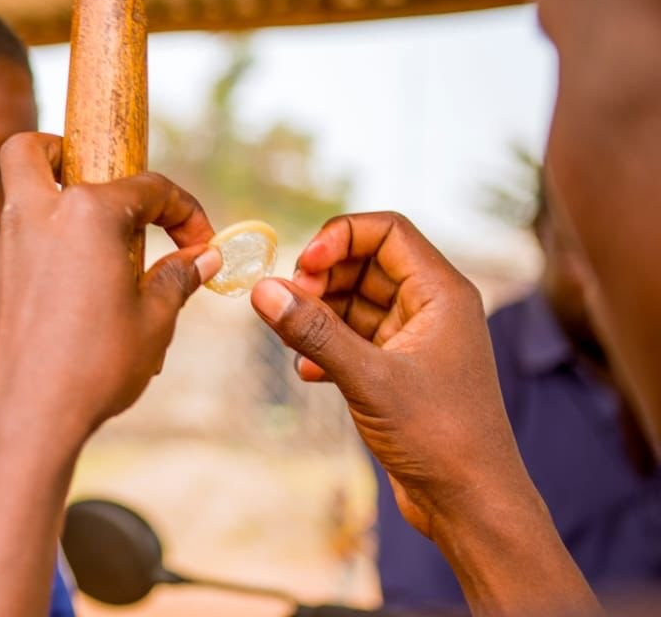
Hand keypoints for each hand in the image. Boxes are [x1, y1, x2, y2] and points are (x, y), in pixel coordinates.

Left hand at [0, 131, 221, 443]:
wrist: (23, 419)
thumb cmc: (96, 367)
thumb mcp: (154, 322)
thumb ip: (177, 278)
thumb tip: (202, 258)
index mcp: (86, 214)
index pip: (147, 187)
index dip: (183, 211)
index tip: (199, 242)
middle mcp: (34, 218)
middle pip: (31, 150)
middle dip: (60, 150)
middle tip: (92, 182)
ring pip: (16, 203)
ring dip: (51, 214)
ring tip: (92, 261)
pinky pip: (10, 252)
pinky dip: (36, 260)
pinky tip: (62, 304)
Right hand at [251, 212, 598, 615]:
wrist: (470, 503)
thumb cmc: (439, 436)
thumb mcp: (368, 379)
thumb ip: (314, 332)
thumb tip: (264, 290)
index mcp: (442, 293)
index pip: (387, 231)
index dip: (340, 237)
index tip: (302, 266)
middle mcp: (431, 308)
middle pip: (366, 262)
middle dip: (321, 277)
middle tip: (290, 305)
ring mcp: (414, 338)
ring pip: (355, 300)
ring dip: (319, 314)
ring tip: (294, 342)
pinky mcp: (399, 369)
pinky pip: (354, 337)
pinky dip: (327, 346)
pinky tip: (308, 373)